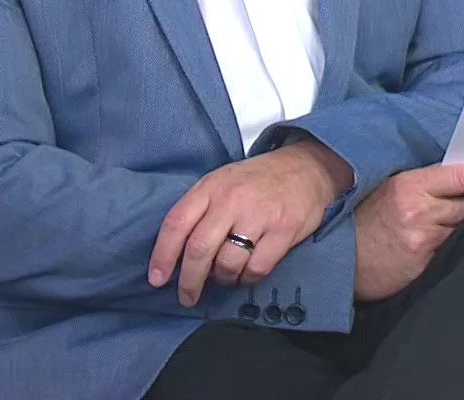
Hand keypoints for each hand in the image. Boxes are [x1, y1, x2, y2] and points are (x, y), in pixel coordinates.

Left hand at [148, 140, 352, 306]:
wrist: (307, 167)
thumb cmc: (257, 181)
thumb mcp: (222, 182)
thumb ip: (200, 212)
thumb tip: (177, 257)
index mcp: (211, 186)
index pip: (177, 223)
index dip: (162, 255)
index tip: (157, 279)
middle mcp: (232, 200)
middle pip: (199, 250)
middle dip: (189, 281)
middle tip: (187, 297)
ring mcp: (260, 215)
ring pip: (227, 264)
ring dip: (222, 280)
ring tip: (225, 278)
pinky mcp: (284, 230)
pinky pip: (256, 268)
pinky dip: (247, 279)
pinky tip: (246, 274)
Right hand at [354, 162, 463, 301]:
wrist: (337, 261)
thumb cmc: (365, 223)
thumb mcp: (391, 192)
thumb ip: (426, 187)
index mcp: (409, 186)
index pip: (462, 176)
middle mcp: (418, 212)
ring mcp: (422, 242)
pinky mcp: (424, 267)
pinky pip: (454, 253)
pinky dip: (461, 248)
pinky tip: (463, 248)